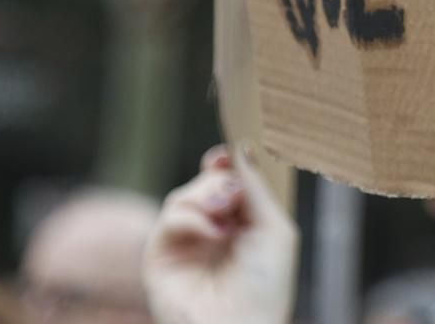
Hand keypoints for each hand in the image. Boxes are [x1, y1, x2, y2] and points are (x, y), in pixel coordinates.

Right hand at [144, 145, 296, 323]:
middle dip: (219, 180)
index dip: (224, 164)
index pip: (225, 182)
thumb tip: (240, 148)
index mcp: (240, 225)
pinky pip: (170, 218)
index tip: (227, 155)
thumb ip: (256, 187)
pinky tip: (215, 231)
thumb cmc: (266, 286)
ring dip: (206, 195)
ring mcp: (184, 244)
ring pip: (183, 195)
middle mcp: (210, 233)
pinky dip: (193, 217)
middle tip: (233, 195)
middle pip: (204, 183)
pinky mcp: (160, 256)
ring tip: (225, 211)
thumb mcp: (274, 228)